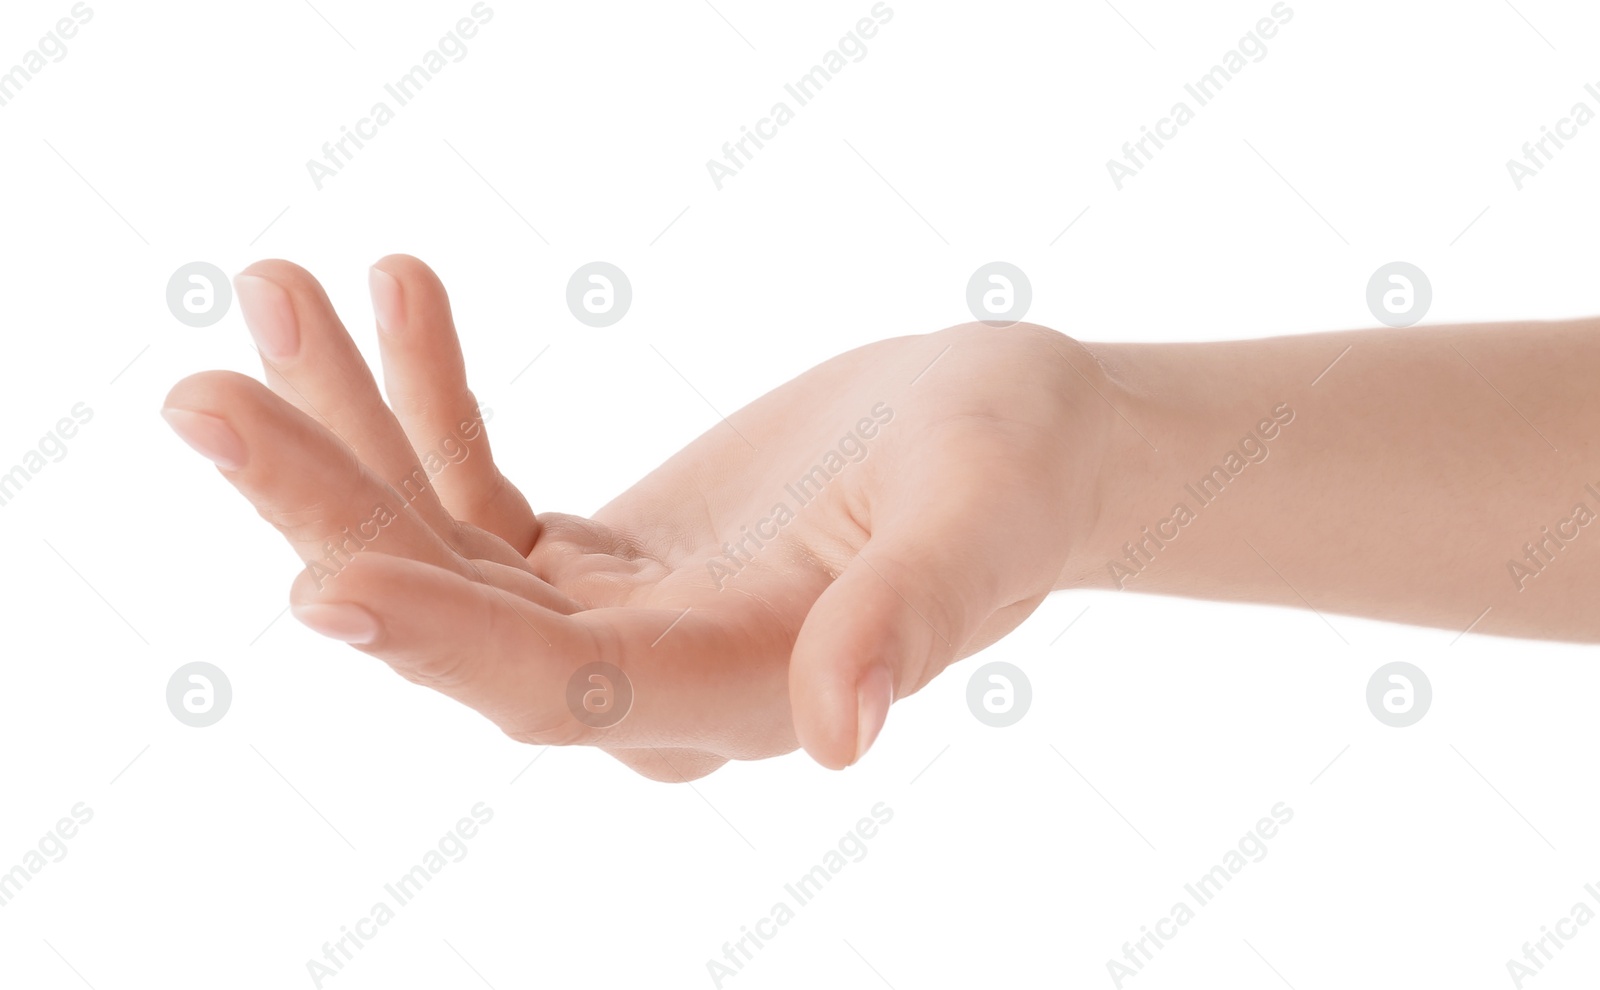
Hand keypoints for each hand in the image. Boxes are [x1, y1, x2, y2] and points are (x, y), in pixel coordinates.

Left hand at [162, 257, 1107, 778]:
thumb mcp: (980, 520)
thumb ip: (911, 617)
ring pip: (438, 549)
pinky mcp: (596, 559)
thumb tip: (842, 731)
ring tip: (278, 289)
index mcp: (737, 693)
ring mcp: (612, 623)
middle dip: (332, 505)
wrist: (1010, 442)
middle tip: (209, 390)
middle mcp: (650, 685)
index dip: (441, 642)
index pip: (562, 689)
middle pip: (456, 616)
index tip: (314, 575)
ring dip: (345, 431)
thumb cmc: (1016, 473)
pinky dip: (423, 400)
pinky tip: (402, 296)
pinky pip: (473, 491)